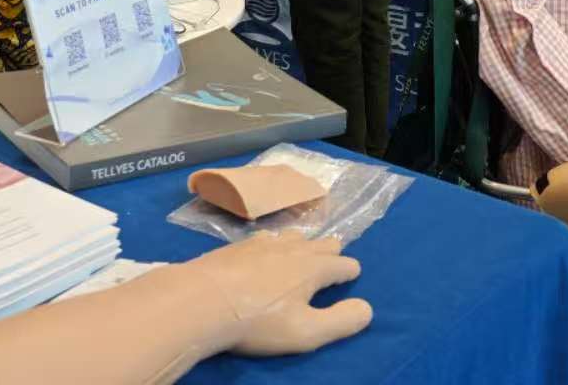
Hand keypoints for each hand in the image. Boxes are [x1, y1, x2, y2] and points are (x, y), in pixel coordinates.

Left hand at [187, 232, 370, 358]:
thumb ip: (341, 321)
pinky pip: (267, 238)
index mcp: (313, 268)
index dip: (350, 272)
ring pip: (294, 236)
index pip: (344, 264)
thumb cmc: (257, 321)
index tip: (350, 278)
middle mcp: (292, 248)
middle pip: (322, 242)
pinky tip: (266, 252)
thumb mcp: (306, 332)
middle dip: (331, 252)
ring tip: (302, 254)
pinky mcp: (238, 245)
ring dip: (303, 244)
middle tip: (331, 263)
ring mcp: (263, 243)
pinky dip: (275, 244)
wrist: (201, 300)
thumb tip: (366, 308)